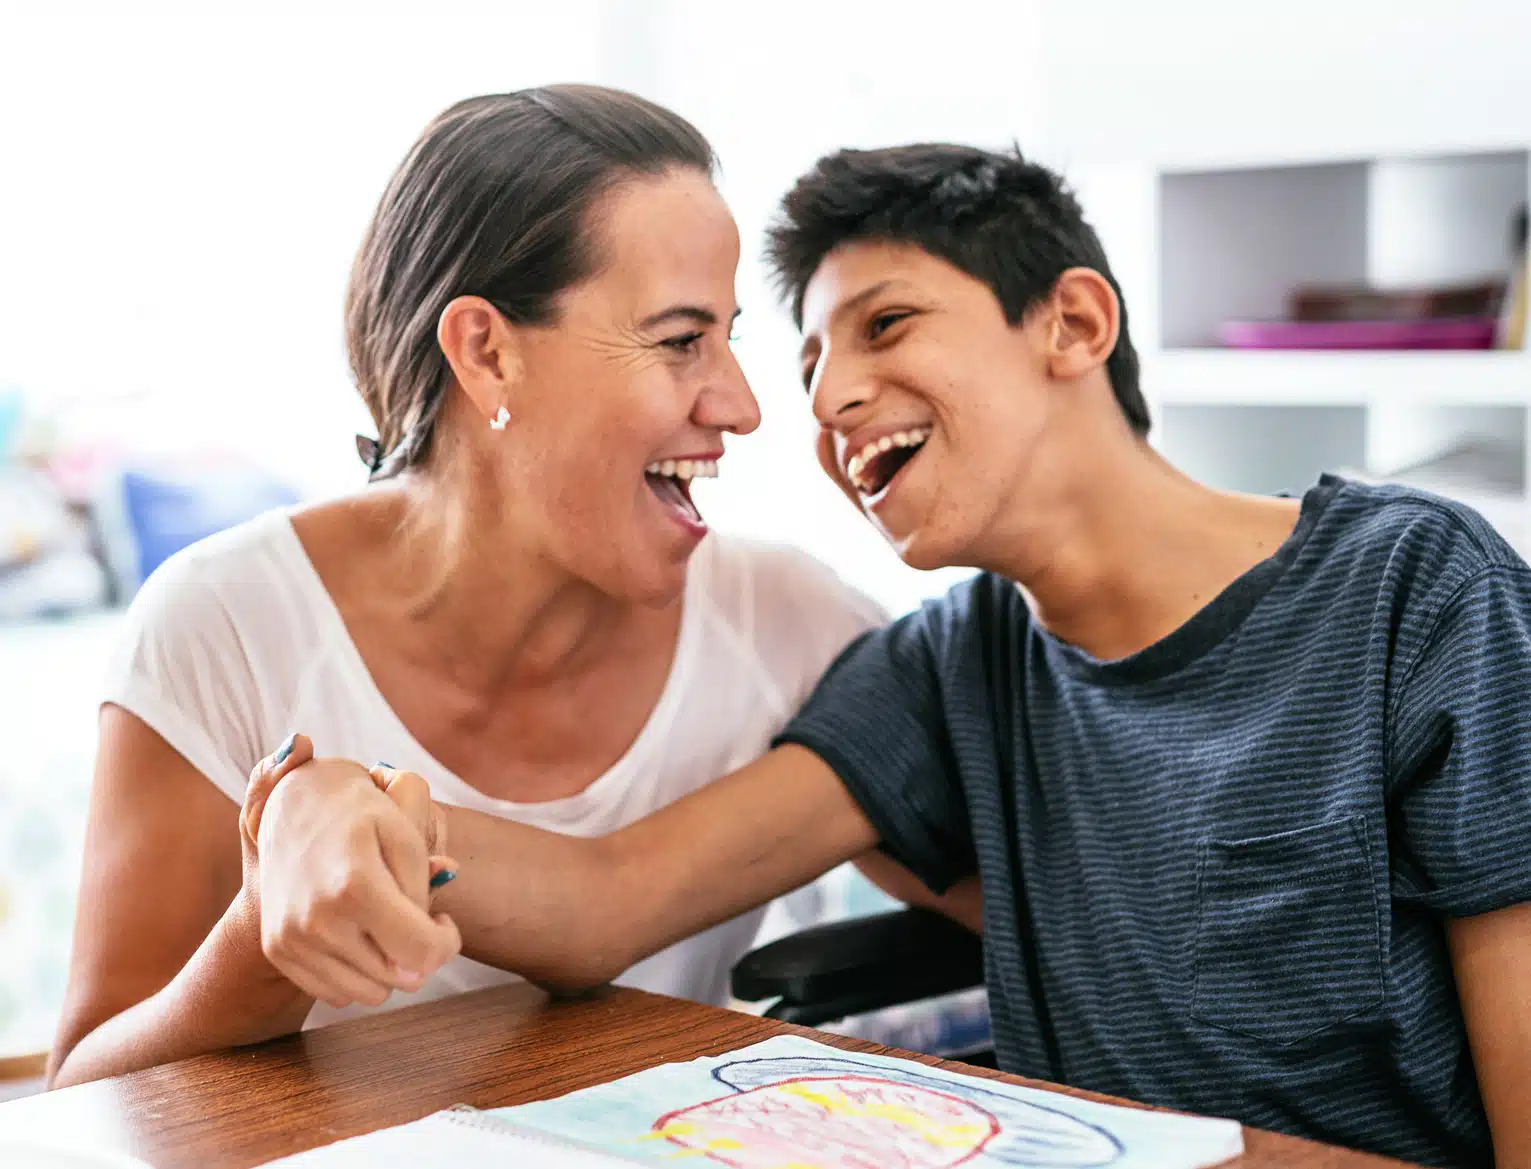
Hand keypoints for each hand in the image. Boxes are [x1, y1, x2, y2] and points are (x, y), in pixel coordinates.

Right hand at [242, 737, 460, 1009]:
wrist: (293, 801)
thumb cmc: (361, 814)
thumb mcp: (406, 833)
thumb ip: (424, 891)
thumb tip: (429, 949)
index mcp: (355, 887)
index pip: (422, 953)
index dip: (445, 943)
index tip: (442, 920)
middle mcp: (318, 921)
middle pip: (399, 980)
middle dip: (419, 954)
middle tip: (414, 915)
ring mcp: (292, 939)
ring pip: (369, 995)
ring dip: (388, 967)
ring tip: (385, 923)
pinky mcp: (278, 951)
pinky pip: (336, 993)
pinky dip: (355, 972)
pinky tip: (356, 932)